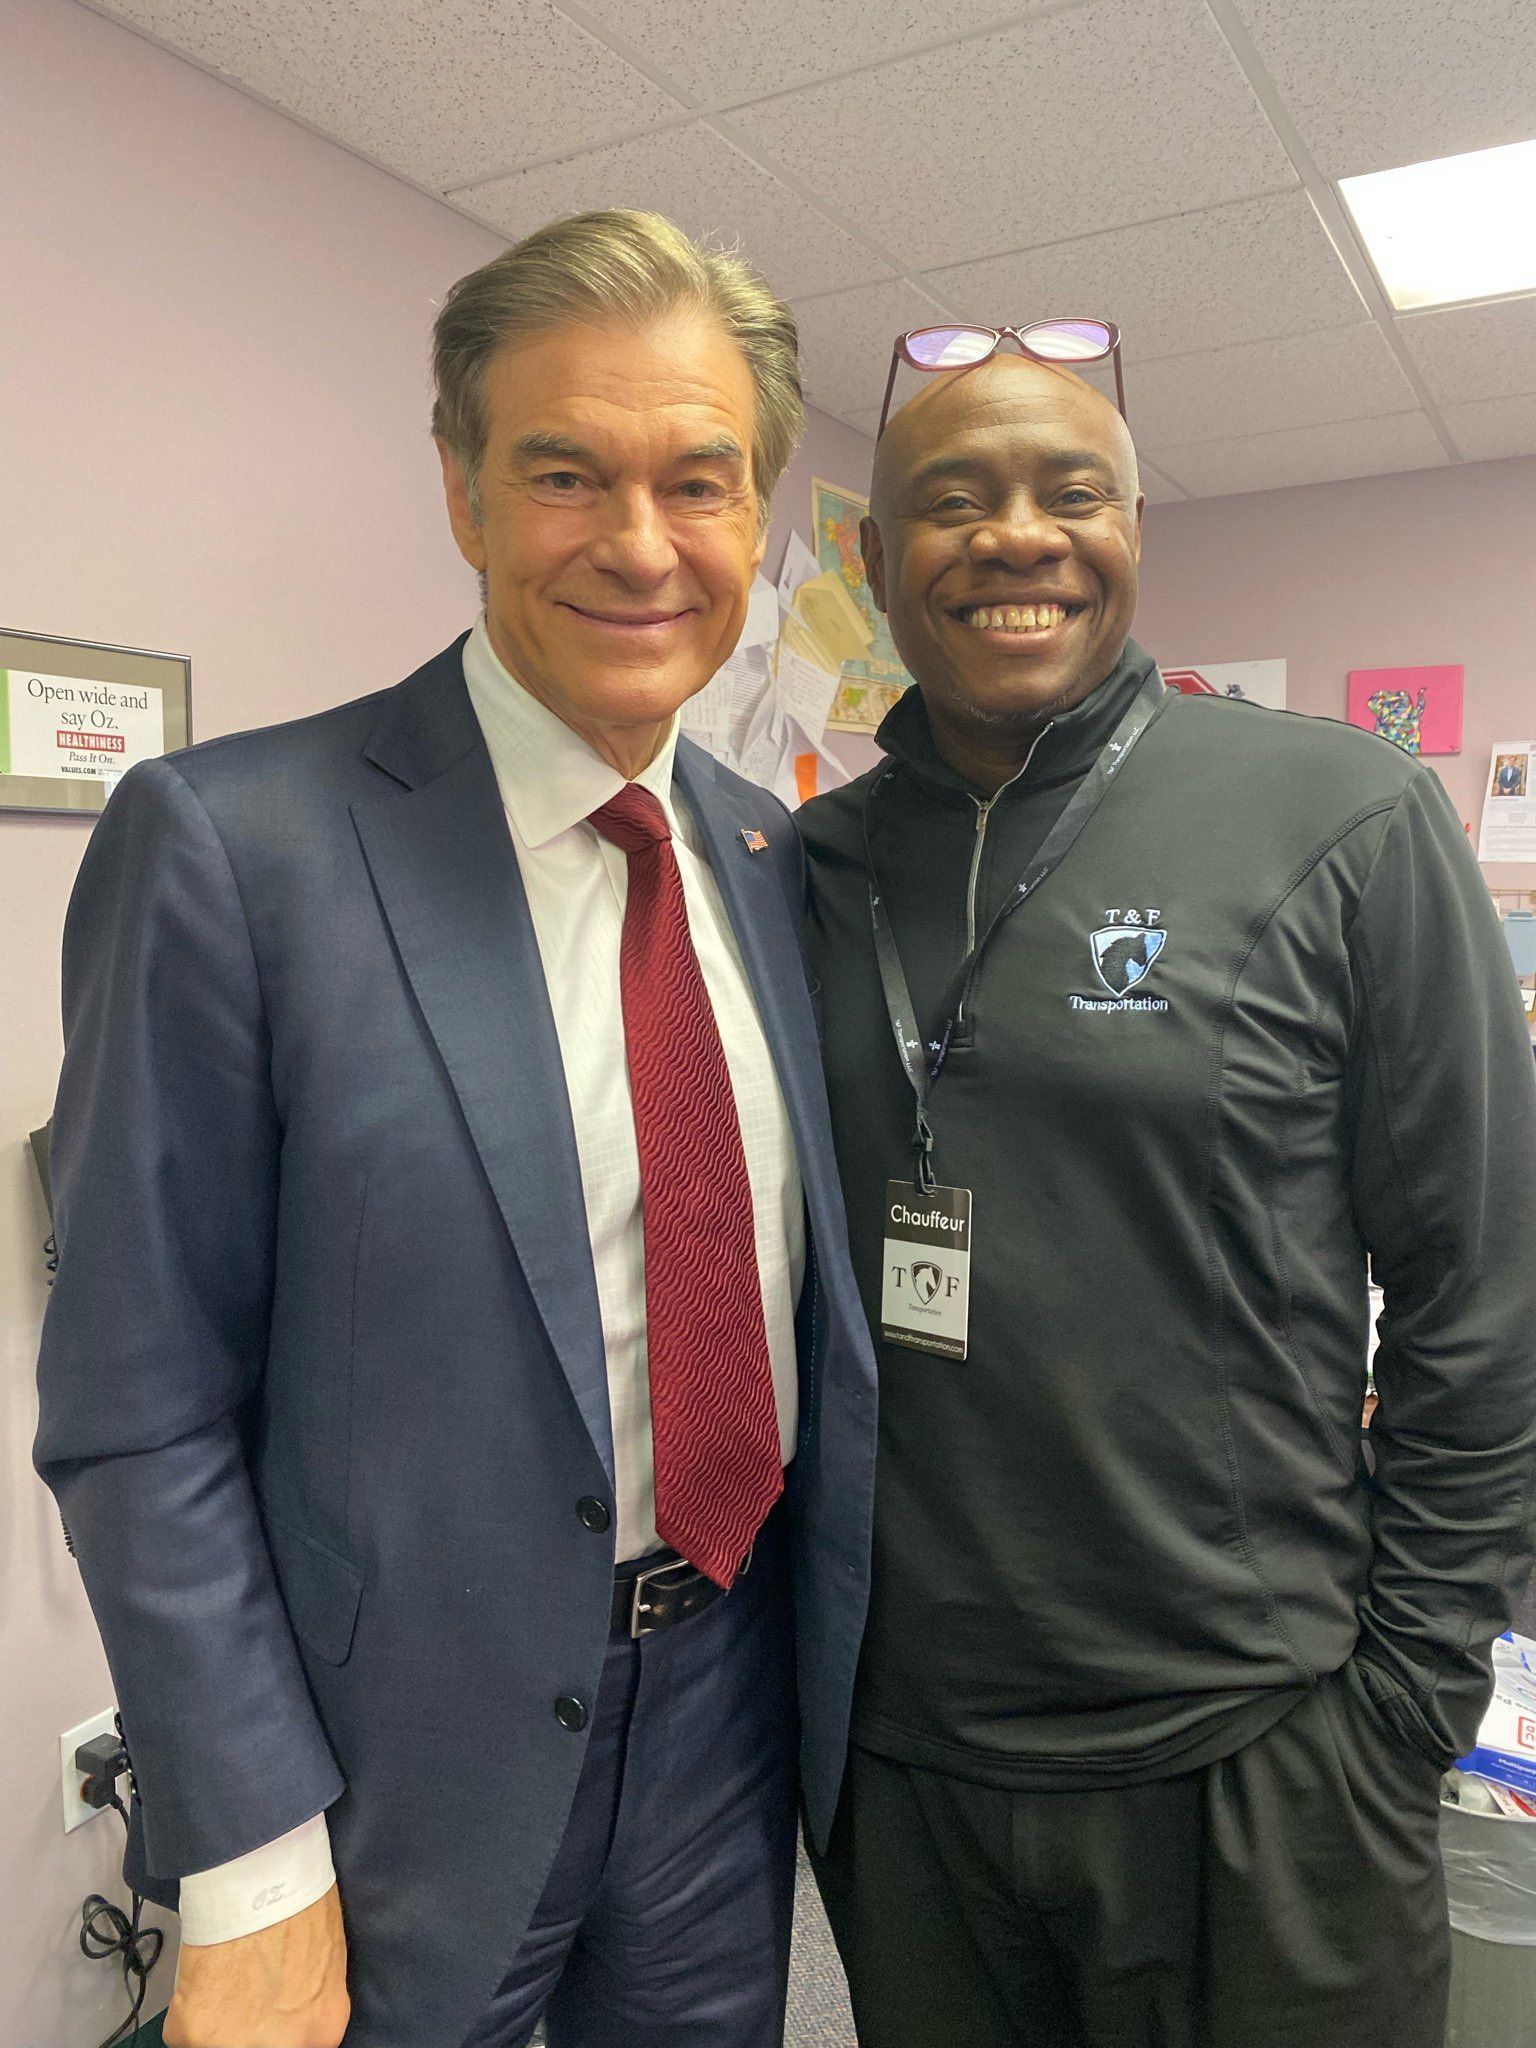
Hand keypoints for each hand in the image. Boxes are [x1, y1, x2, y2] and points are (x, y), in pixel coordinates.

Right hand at [164, 1884, 348, 2047]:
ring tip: (228, 1978)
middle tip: (243, 1998)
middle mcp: (284, 2046)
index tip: (261, 2022)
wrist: (261, 1873)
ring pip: (214, 2045)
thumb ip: (308, 2004)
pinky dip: (187, 2005)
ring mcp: (237, 2044)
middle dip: (245, 2031)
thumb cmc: (299, 1902)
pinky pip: (180, 2032)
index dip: (273, 2035)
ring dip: (216, 2021)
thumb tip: (290, 2013)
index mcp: (321, 2030)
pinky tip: (207, 1971)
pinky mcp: (195, 2032)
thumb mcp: (324, 1964)